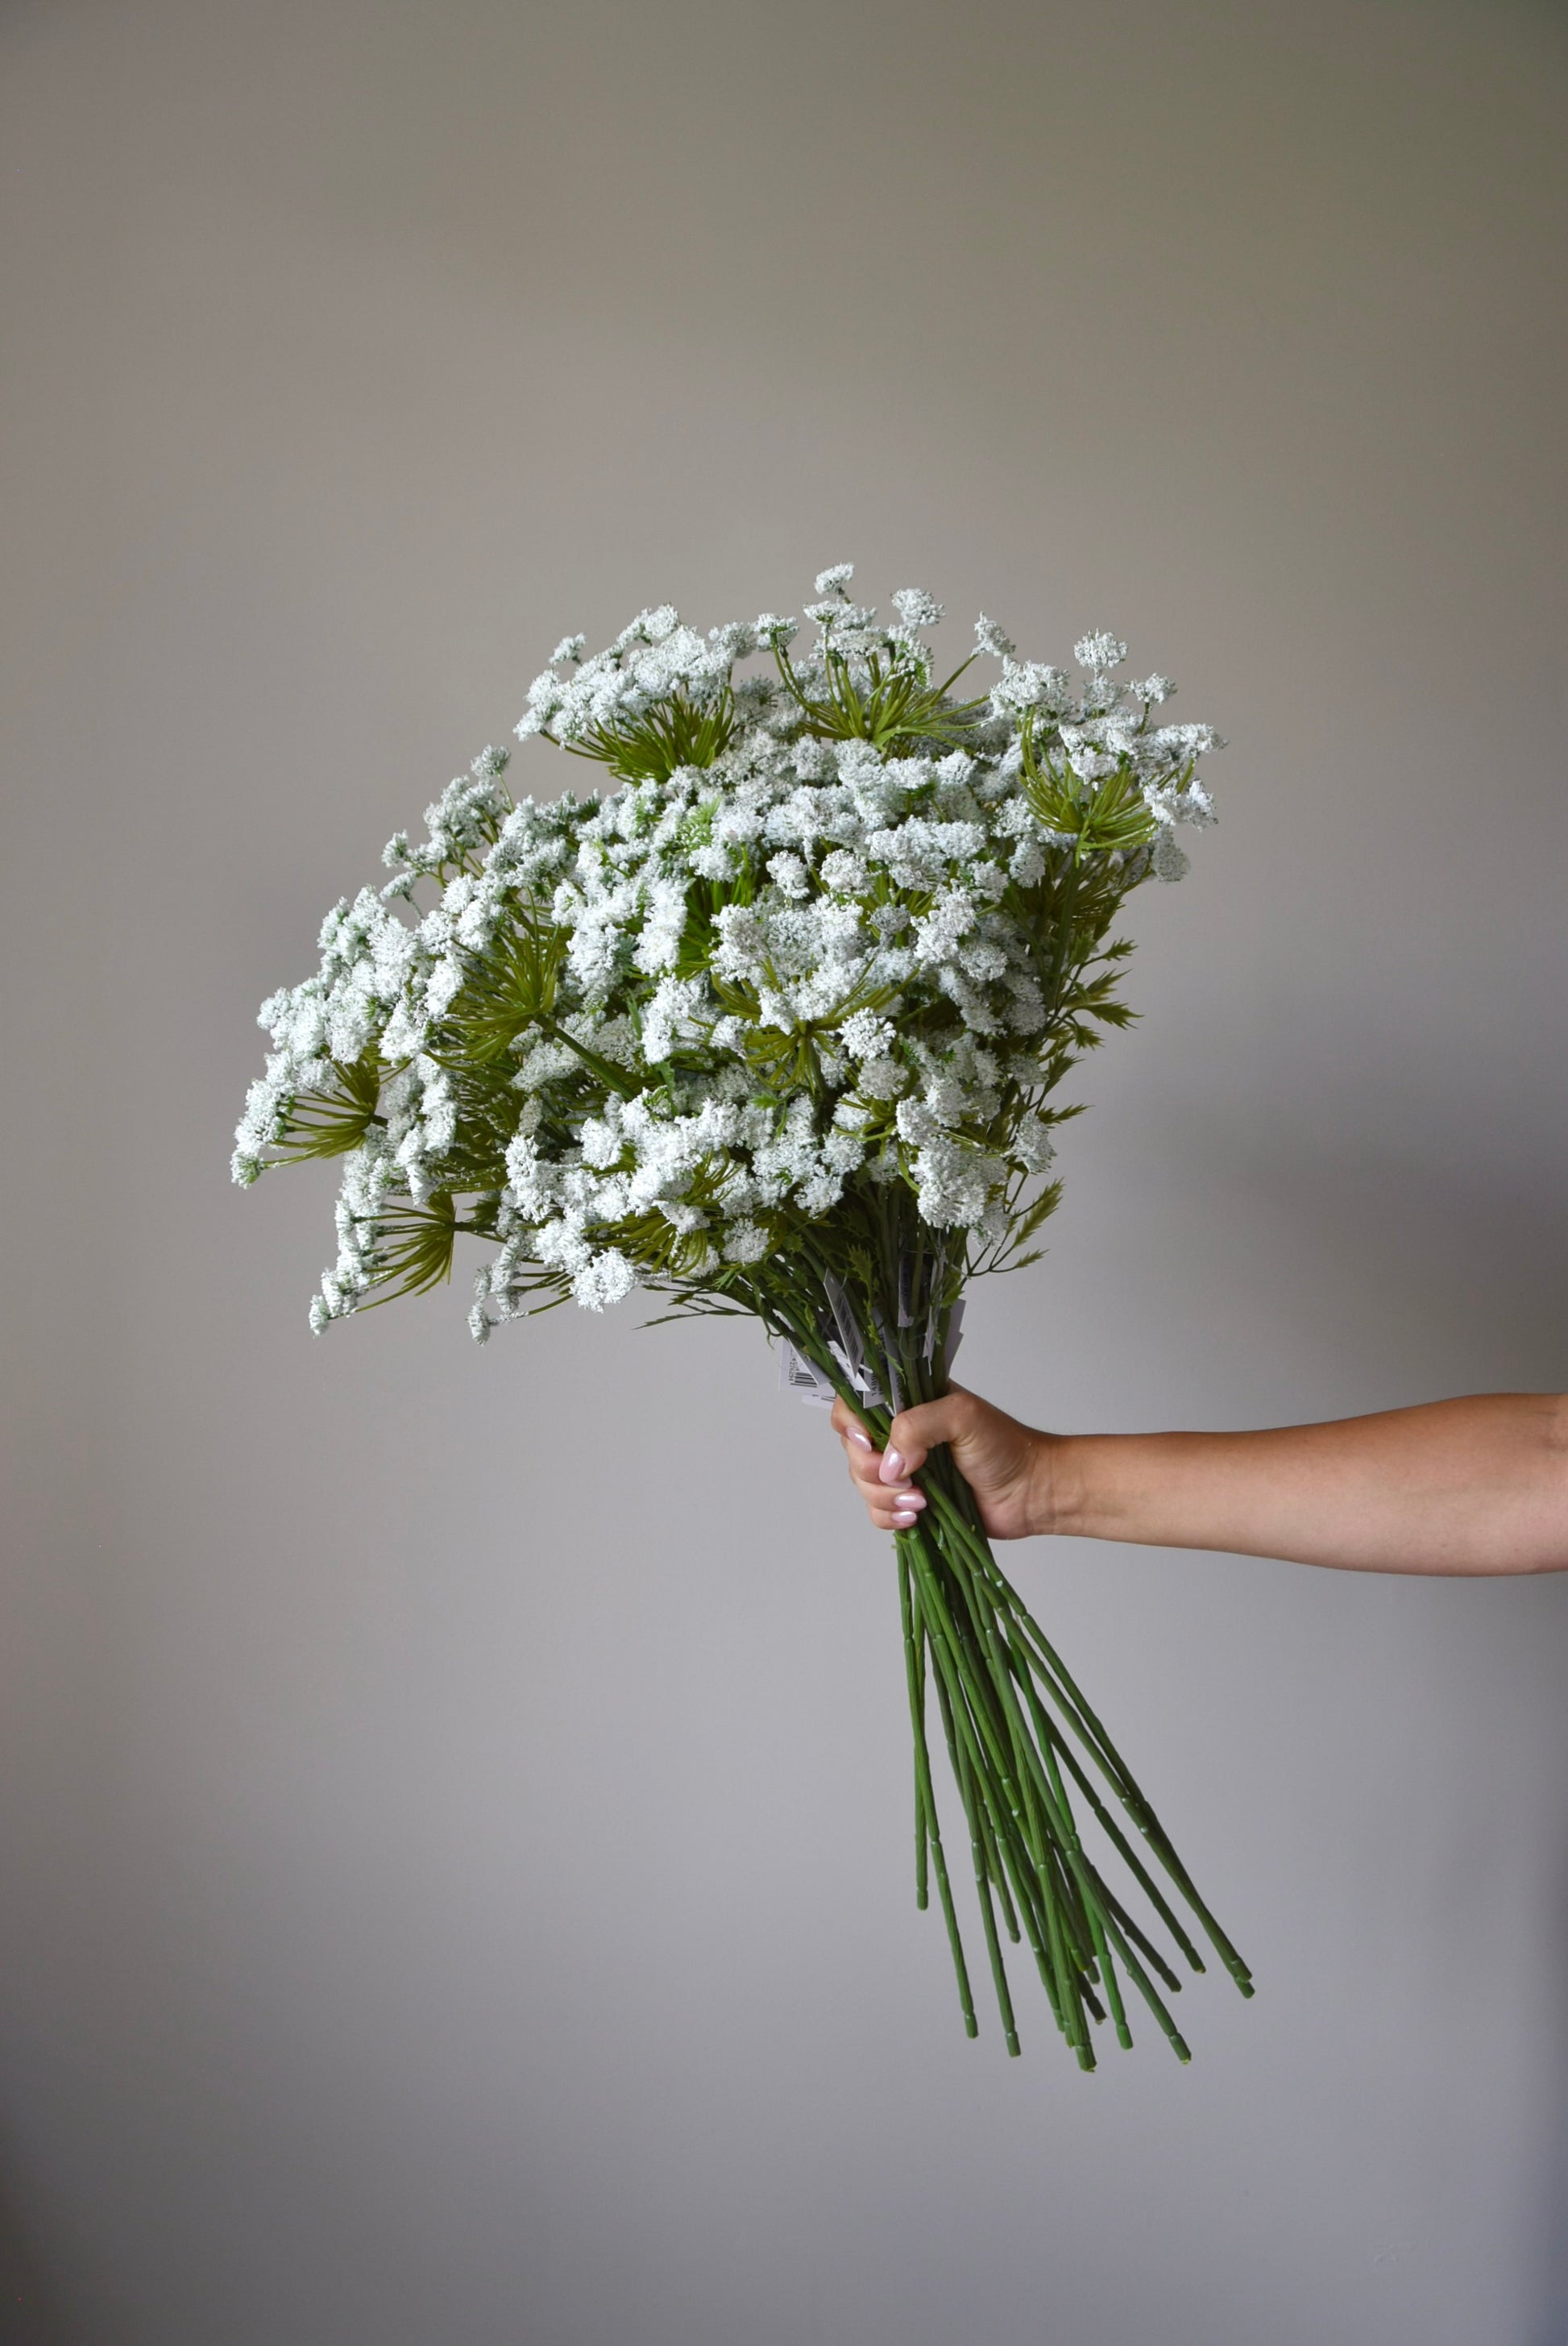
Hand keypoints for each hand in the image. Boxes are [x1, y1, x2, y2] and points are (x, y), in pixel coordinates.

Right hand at [831, 1384, 1053, 1540]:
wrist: (1031, 1491)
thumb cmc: (1005, 1446)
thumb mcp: (963, 1415)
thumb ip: (918, 1425)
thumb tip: (890, 1462)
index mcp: (908, 1403)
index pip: (856, 1403)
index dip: (851, 1425)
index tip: (871, 1444)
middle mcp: (900, 1434)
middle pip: (853, 1449)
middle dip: (872, 1469)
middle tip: (909, 1478)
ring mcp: (904, 1470)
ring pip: (863, 1484)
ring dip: (886, 1497)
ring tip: (922, 1501)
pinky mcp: (910, 1501)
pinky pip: (877, 1513)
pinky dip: (890, 1517)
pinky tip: (917, 1516)